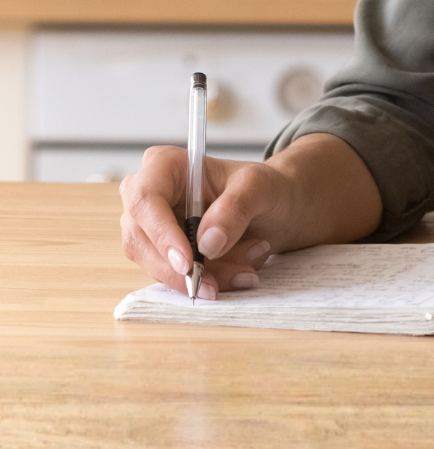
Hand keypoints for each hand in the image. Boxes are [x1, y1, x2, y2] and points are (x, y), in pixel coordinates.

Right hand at [119, 148, 284, 298]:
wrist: (276, 207)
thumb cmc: (262, 187)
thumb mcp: (260, 187)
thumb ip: (237, 207)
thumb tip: (207, 242)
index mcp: (164, 165)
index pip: (146, 199)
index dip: (161, 234)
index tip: (188, 263)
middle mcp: (147, 195)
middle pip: (141, 240)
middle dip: (184, 268)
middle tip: (217, 284)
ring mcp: (149, 227)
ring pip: (157, 265)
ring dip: (202, 276)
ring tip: (245, 270)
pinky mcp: (160, 253)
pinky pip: (172, 277)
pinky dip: (205, 281)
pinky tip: (238, 273)